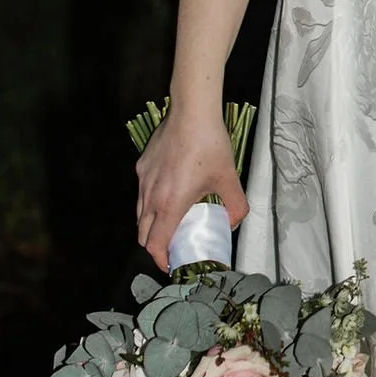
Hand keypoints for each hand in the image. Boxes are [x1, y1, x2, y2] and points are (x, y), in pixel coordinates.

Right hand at [135, 102, 248, 267]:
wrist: (191, 112)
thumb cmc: (210, 146)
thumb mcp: (229, 178)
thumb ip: (236, 207)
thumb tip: (234, 223)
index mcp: (169, 205)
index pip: (155, 244)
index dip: (161, 260)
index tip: (171, 264)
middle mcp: (150, 197)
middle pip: (143, 234)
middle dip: (155, 246)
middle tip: (172, 247)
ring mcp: (143, 181)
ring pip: (140, 214)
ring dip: (151, 226)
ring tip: (170, 224)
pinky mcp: (142, 166)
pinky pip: (142, 193)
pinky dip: (150, 203)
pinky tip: (169, 193)